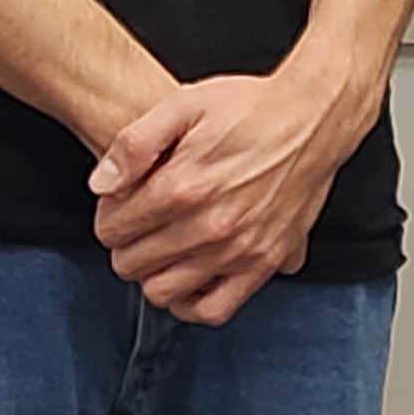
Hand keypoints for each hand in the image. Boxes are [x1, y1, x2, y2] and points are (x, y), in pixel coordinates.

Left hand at [89, 64, 358, 325]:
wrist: (312, 119)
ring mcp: (238, 250)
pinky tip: (187, 280)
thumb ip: (134, 143)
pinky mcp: (264, 264)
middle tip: (135, 228)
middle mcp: (208, 226)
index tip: (118, 206)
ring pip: (163, 292)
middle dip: (123, 246)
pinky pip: (214, 310)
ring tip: (158, 252)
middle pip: (132, 264)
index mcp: (182, 186)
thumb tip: (101, 183)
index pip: (114, 228)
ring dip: (150, 275)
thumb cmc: (250, 109)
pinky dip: (191, 304)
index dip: (107, 218)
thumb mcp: (183, 104)